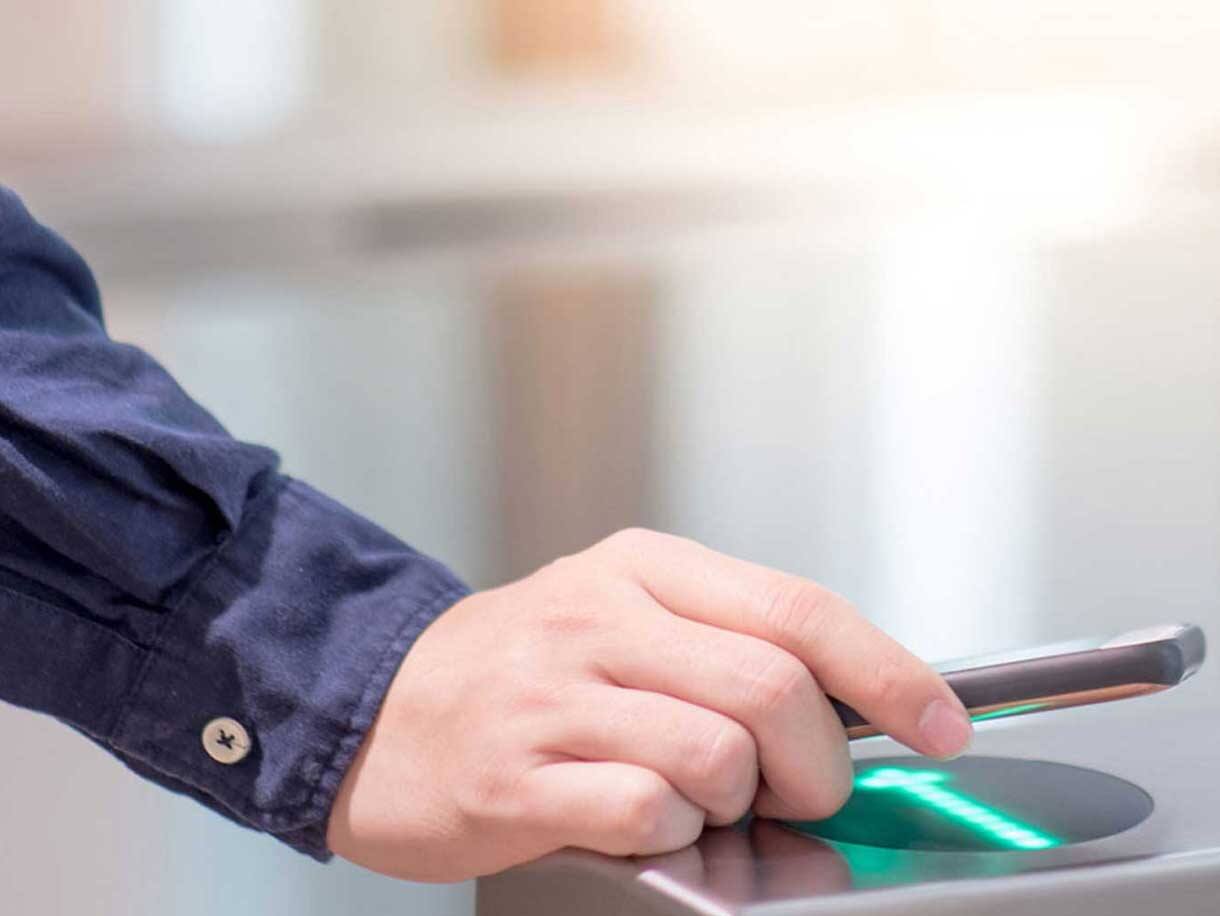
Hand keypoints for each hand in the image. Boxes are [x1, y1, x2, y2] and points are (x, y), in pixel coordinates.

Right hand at [326, 529, 971, 880]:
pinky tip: (642, 819)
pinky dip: (672, 832)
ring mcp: (553, 699)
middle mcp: (599, 619)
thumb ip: (727, 637)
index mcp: (641, 568)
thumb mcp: (621, 610)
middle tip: (795, 787)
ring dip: (736, 800)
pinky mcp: (513, 780)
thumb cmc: (521, 664)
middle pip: (775, 689)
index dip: (888, 673)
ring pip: (716, 756)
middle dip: (815, 762)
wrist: (376, 705)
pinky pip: (645, 814)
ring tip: (700, 799)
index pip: (798, 609)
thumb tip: (855, 698)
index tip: (938, 724)